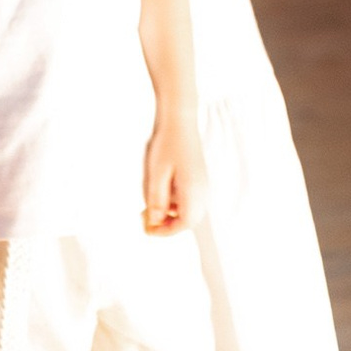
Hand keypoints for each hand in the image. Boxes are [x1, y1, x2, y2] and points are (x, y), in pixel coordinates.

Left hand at [143, 111, 204, 233]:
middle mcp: (202, 189)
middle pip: (189, 220)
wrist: (180, 119)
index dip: (166, 231)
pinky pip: (189, 199)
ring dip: (171, 214)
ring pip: (189, 210)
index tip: (149, 229)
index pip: (185, 223)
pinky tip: (162, 192)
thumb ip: (157, 200)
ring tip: (151, 205)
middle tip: (148, 219)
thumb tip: (155, 222)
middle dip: (169, 224)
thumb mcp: (157, 173)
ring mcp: (202, 183)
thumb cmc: (168, 143)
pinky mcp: (198, 178)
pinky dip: (175, 202)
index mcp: (193, 190)